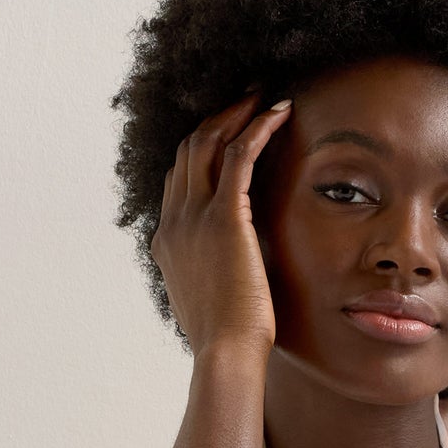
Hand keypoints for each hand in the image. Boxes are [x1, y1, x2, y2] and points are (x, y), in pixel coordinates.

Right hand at [149, 88, 291, 359]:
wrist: (226, 353)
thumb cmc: (227, 340)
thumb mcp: (208, 299)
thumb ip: (210, 274)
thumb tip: (226, 273)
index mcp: (167, 240)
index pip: (179, 177)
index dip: (202, 149)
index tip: (228, 132)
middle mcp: (174, 220)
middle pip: (190, 149)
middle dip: (217, 117)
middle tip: (246, 98)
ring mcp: (194, 217)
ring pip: (209, 142)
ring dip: (236, 112)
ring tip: (263, 94)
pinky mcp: (224, 218)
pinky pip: (239, 155)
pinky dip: (258, 127)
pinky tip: (280, 110)